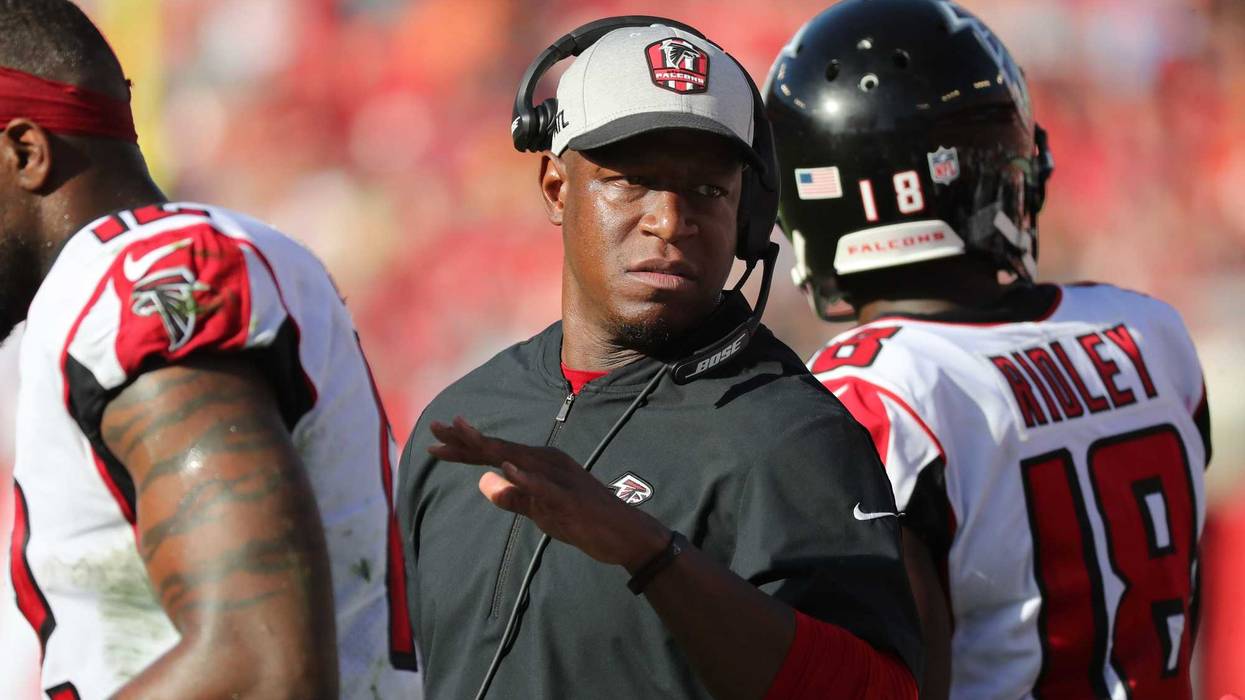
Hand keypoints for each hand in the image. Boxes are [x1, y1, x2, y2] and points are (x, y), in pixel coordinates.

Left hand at [428, 417, 668, 569]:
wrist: (625, 534)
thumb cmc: (583, 521)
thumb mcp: (540, 510)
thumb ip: (514, 497)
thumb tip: (483, 482)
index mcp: (540, 463)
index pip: (495, 453)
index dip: (464, 447)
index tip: (434, 442)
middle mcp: (548, 462)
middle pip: (500, 449)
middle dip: (466, 439)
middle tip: (434, 428)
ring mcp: (560, 478)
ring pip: (518, 460)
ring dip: (489, 448)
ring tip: (461, 435)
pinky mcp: (569, 498)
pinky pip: (544, 486)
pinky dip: (525, 477)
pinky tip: (505, 468)